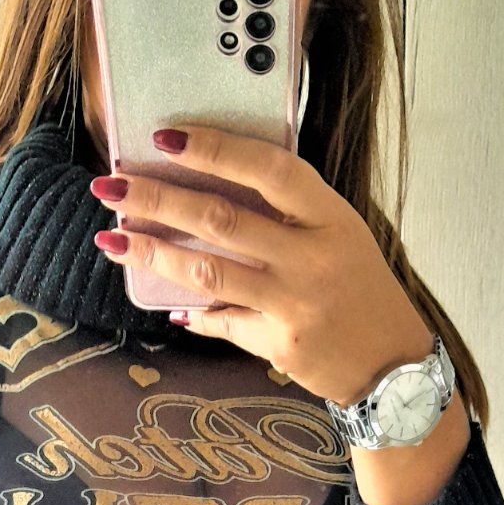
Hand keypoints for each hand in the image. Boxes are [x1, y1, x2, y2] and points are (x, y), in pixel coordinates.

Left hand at [90, 123, 434, 408]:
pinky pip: (223, 323)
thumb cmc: (360, 291)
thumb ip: (286, 214)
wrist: (391, 367)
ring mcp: (294, 304)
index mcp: (329, 217)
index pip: (267, 168)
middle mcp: (311, 258)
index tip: (165, 137)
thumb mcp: (339, 235)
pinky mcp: (279, 346)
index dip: (214, 149)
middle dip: (158, 200)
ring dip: (153, 254)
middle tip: (112, 186)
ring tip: (113, 239)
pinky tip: (167, 306)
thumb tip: (212, 198)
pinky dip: (193, 313)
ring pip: (209, 272)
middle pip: (221, 219)